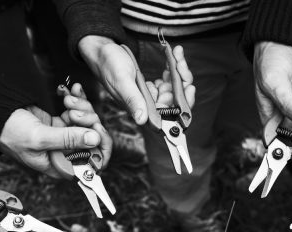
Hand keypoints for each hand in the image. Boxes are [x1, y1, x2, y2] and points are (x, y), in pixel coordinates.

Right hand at [0, 84, 111, 177]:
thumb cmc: (9, 132)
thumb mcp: (39, 138)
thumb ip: (68, 140)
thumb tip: (95, 140)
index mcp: (61, 166)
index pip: (93, 164)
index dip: (100, 147)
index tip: (96, 130)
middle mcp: (65, 153)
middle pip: (94, 140)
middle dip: (89, 121)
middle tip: (73, 112)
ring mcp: (64, 137)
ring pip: (88, 123)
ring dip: (82, 108)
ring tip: (67, 101)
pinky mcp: (61, 122)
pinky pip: (79, 111)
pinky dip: (77, 100)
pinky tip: (72, 91)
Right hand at [78, 36, 194, 122]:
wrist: (101, 51)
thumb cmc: (108, 65)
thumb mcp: (122, 81)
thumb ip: (133, 100)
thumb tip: (141, 120)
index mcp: (141, 110)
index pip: (168, 116)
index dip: (183, 105)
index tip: (189, 87)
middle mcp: (148, 106)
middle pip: (176, 102)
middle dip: (182, 82)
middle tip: (180, 63)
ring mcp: (152, 97)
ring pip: (175, 89)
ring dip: (179, 71)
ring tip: (176, 54)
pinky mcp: (153, 87)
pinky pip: (170, 80)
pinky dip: (173, 67)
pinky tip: (172, 55)